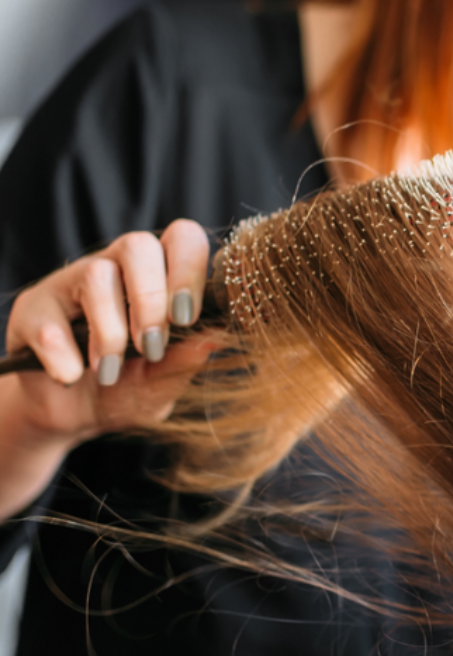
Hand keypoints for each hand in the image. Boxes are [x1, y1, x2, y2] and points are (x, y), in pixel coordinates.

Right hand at [0, 220, 212, 513]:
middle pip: (137, 245)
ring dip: (110, 332)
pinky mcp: (33, 309)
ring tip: (111, 371)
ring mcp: (72, 283)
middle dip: (150, 299)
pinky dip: (65, 354)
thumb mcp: (162, 384)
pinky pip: (48, 318)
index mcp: (161, 277)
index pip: (182, 239)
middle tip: (151, 346)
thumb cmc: (128, 390)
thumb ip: (186, 363)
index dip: (189, 270)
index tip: (186, 319)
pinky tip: (72, 374)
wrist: (71, 416)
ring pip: (96, 275)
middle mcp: (118, 270)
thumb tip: (217, 338)